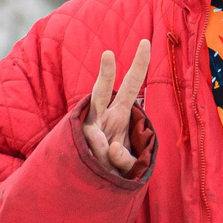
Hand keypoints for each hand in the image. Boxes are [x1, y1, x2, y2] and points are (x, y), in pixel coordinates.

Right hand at [83, 41, 151, 175]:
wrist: (89, 181)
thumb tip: (113, 149)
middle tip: (108, 54)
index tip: (145, 41)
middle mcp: (102, 115)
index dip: (139, 65)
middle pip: (103, 91)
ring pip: (89, 125)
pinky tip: (103, 166)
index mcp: (120, 113)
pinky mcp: (76, 143)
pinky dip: (103, 161)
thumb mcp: (129, 165)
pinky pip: (93, 152)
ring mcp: (87, 129)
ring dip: (97, 140)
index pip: (131, 85)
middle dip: (105, 74)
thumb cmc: (114, 167)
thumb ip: (127, 160)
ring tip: (107, 149)